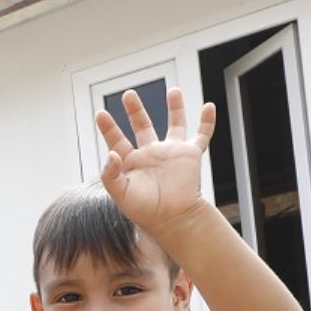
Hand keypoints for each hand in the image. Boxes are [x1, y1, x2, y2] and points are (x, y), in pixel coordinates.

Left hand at [96, 87, 214, 236]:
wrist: (173, 219)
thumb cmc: (145, 211)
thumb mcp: (120, 194)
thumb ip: (110, 174)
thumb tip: (110, 153)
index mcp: (131, 163)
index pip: (117, 140)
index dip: (109, 128)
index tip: (100, 114)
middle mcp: (151, 154)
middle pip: (142, 126)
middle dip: (135, 110)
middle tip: (128, 94)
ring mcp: (171, 153)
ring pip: (174, 124)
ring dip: (175, 108)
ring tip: (173, 90)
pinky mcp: (190, 155)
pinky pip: (201, 135)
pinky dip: (207, 122)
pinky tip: (209, 106)